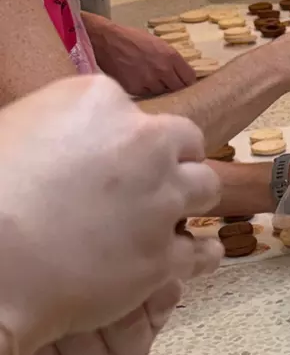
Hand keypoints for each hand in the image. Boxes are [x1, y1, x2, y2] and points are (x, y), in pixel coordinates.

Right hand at [0, 76, 220, 354]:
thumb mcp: (14, 129)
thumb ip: (58, 124)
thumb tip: (67, 140)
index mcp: (98, 99)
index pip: (134, 111)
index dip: (126, 138)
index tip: (114, 158)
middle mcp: (142, 142)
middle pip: (185, 143)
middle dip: (171, 160)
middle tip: (151, 183)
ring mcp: (160, 200)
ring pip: (205, 189)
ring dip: (189, 201)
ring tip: (172, 217)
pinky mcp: (164, 255)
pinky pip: (202, 251)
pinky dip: (199, 253)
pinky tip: (194, 255)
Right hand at [89, 15, 196, 94]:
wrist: (106, 40)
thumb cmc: (131, 38)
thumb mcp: (157, 43)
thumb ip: (171, 58)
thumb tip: (180, 72)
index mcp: (171, 56)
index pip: (190, 78)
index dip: (187, 81)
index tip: (183, 82)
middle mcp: (163, 70)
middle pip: (179, 89)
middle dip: (175, 87)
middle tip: (167, 84)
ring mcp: (149, 81)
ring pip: (162, 93)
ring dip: (158, 89)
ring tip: (148, 79)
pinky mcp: (135, 89)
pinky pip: (146, 94)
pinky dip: (144, 90)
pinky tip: (137, 81)